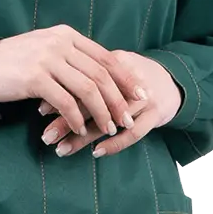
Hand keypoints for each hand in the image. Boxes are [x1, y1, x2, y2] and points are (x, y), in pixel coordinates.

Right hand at [0, 26, 151, 135]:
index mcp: (67, 35)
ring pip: (87, 89)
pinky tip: (79, 130)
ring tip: (108, 128)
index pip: (106, 57)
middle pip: (101, 75)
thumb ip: (71, 57)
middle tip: (127, 119)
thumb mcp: (46, 50)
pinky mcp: (34, 78)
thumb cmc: (16, 63)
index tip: (141, 95)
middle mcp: (60, 43)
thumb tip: (100, 73)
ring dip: (101, 112)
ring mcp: (47, 59)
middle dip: (118, 100)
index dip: (127, 78)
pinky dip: (75, 118)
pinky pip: (64, 102)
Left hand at [37, 52, 182, 154]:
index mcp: (113, 61)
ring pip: (109, 119)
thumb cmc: (130, 77)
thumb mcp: (110, 68)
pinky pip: (133, 134)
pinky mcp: (156, 114)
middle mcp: (128, 79)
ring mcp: (144, 97)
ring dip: (83, 137)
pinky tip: (96, 152)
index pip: (82, 79)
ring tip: (61, 150)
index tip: (40, 111)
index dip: (60, 94)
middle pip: (92, 100)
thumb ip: (84, 77)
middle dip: (66, 120)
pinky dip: (114, 144)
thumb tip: (46, 95)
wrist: (172, 80)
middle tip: (46, 136)